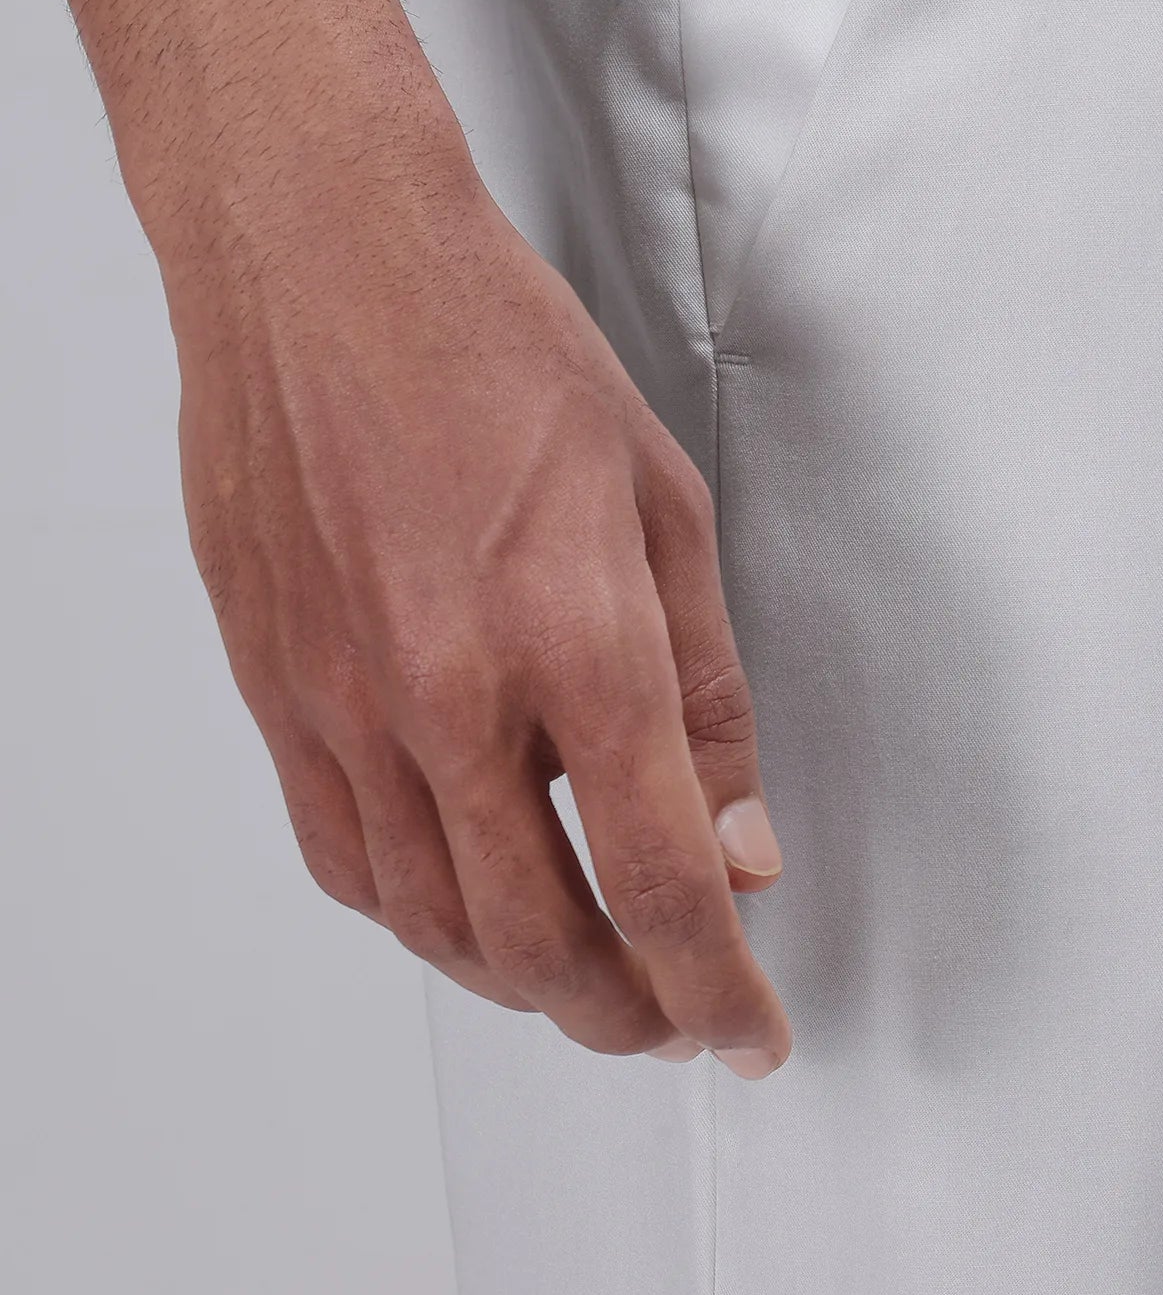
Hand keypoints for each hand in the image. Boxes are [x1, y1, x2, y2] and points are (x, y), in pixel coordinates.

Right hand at [172, 150, 789, 1072]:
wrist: (325, 264)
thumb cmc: (501, 351)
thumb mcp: (665, 503)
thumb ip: (708, 692)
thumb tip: (739, 839)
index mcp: (576, 635)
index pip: (660, 881)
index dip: (719, 987)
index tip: (753, 1030)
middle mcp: (449, 693)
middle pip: (543, 941)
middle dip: (628, 1013)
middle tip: (677, 1016)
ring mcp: (344, 703)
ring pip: (433, 925)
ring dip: (524, 985)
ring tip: (587, 984)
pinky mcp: (277, 692)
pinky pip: (344, 860)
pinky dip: (418, 917)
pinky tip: (466, 906)